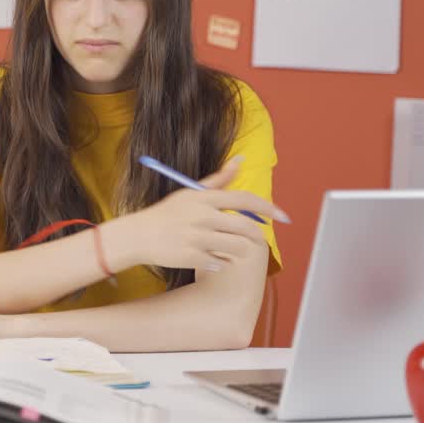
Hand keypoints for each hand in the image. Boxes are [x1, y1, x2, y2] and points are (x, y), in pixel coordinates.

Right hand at [106, 156, 289, 271]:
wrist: (139, 235)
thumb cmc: (167, 213)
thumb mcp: (191, 192)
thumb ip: (219, 179)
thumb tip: (241, 159)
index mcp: (205, 199)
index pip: (245, 200)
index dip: (268, 208)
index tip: (284, 216)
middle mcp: (203, 216)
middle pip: (245, 227)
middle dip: (257, 235)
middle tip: (257, 240)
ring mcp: (198, 238)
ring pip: (236, 247)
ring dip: (240, 251)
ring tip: (233, 250)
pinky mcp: (192, 257)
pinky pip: (220, 264)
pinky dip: (221, 263)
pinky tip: (214, 260)